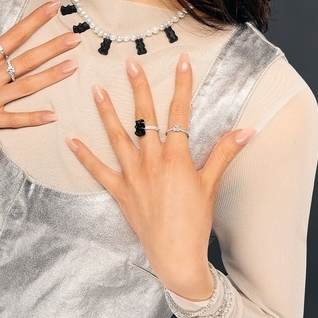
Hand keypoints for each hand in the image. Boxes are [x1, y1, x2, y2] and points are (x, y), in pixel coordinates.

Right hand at [0, 0, 79, 144]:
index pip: (14, 34)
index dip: (35, 20)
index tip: (53, 7)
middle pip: (27, 59)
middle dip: (53, 47)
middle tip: (75, 38)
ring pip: (27, 86)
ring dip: (51, 76)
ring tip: (72, 67)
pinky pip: (15, 119)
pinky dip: (33, 118)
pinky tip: (52, 115)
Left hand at [66, 53, 254, 300]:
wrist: (177, 256)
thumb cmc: (196, 220)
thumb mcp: (211, 184)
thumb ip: (224, 153)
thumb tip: (246, 129)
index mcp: (176, 156)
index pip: (179, 112)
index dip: (182, 84)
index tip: (181, 62)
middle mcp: (151, 160)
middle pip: (144, 117)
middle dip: (138, 87)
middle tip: (129, 63)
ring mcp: (133, 175)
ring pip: (117, 136)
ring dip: (106, 112)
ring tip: (95, 90)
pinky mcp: (120, 191)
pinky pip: (98, 171)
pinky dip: (84, 156)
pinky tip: (71, 140)